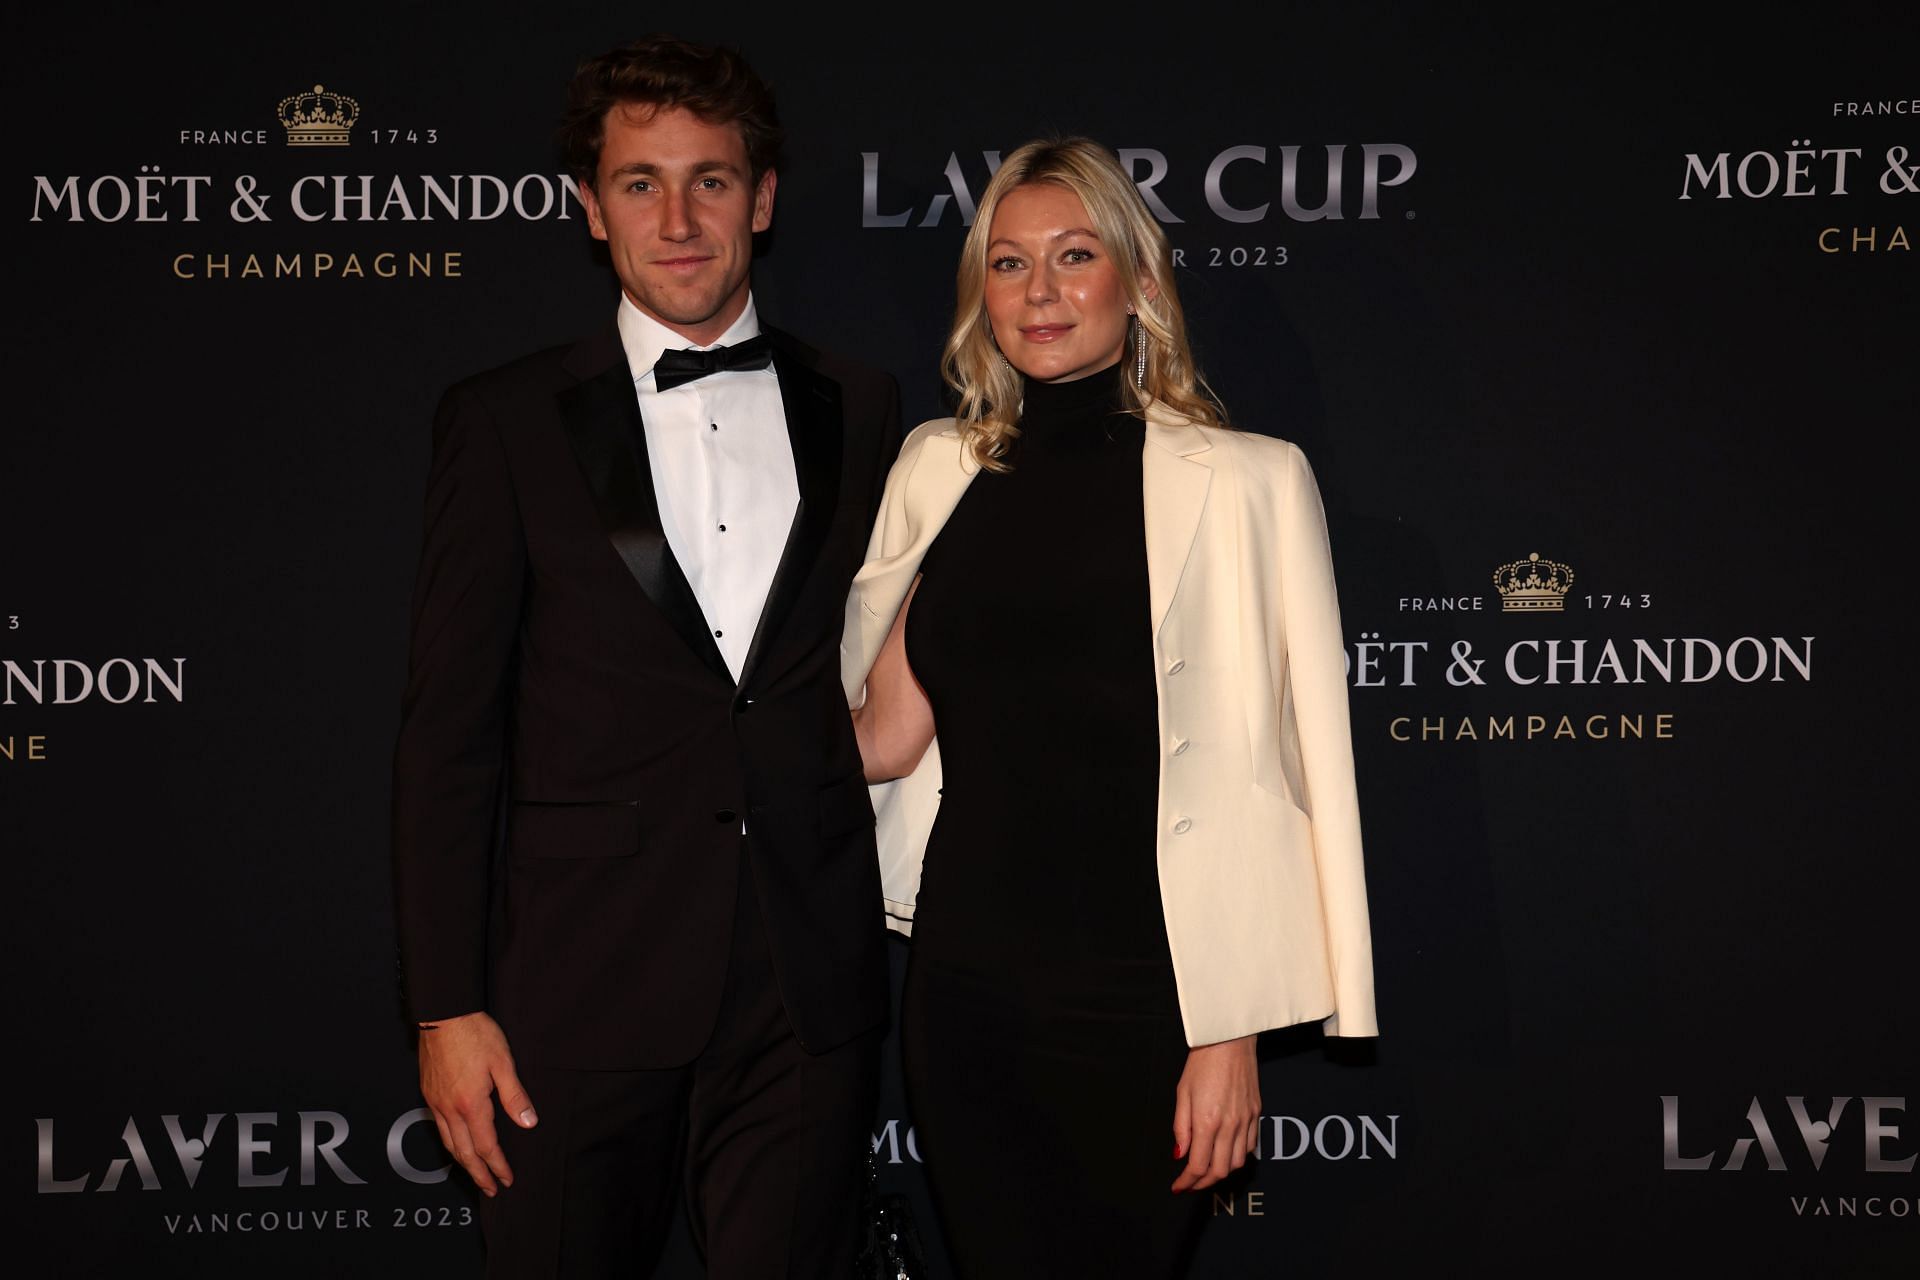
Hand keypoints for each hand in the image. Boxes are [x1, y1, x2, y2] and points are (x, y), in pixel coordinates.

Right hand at [416, 1010, 536, 1196]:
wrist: (443, 1013)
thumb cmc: (475, 1033)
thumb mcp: (503, 1062)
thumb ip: (515, 1095)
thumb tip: (528, 1122)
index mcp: (471, 1104)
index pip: (486, 1146)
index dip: (497, 1166)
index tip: (506, 1179)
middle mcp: (449, 1108)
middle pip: (464, 1153)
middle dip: (479, 1174)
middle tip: (490, 1189)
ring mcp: (436, 1102)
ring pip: (448, 1143)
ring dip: (463, 1162)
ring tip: (475, 1173)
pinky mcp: (428, 1093)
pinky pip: (438, 1127)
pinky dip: (449, 1143)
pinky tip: (456, 1143)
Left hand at [1170, 1034, 1259, 1192]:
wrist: (1229, 1040)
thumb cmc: (1202, 1063)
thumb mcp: (1182, 1094)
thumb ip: (1181, 1128)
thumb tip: (1180, 1155)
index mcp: (1207, 1121)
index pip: (1198, 1165)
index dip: (1187, 1181)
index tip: (1178, 1186)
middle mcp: (1229, 1125)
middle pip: (1220, 1171)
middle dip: (1203, 1182)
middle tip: (1190, 1182)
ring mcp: (1246, 1120)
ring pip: (1238, 1163)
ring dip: (1221, 1171)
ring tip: (1207, 1169)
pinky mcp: (1256, 1113)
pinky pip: (1250, 1146)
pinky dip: (1237, 1156)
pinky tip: (1226, 1152)